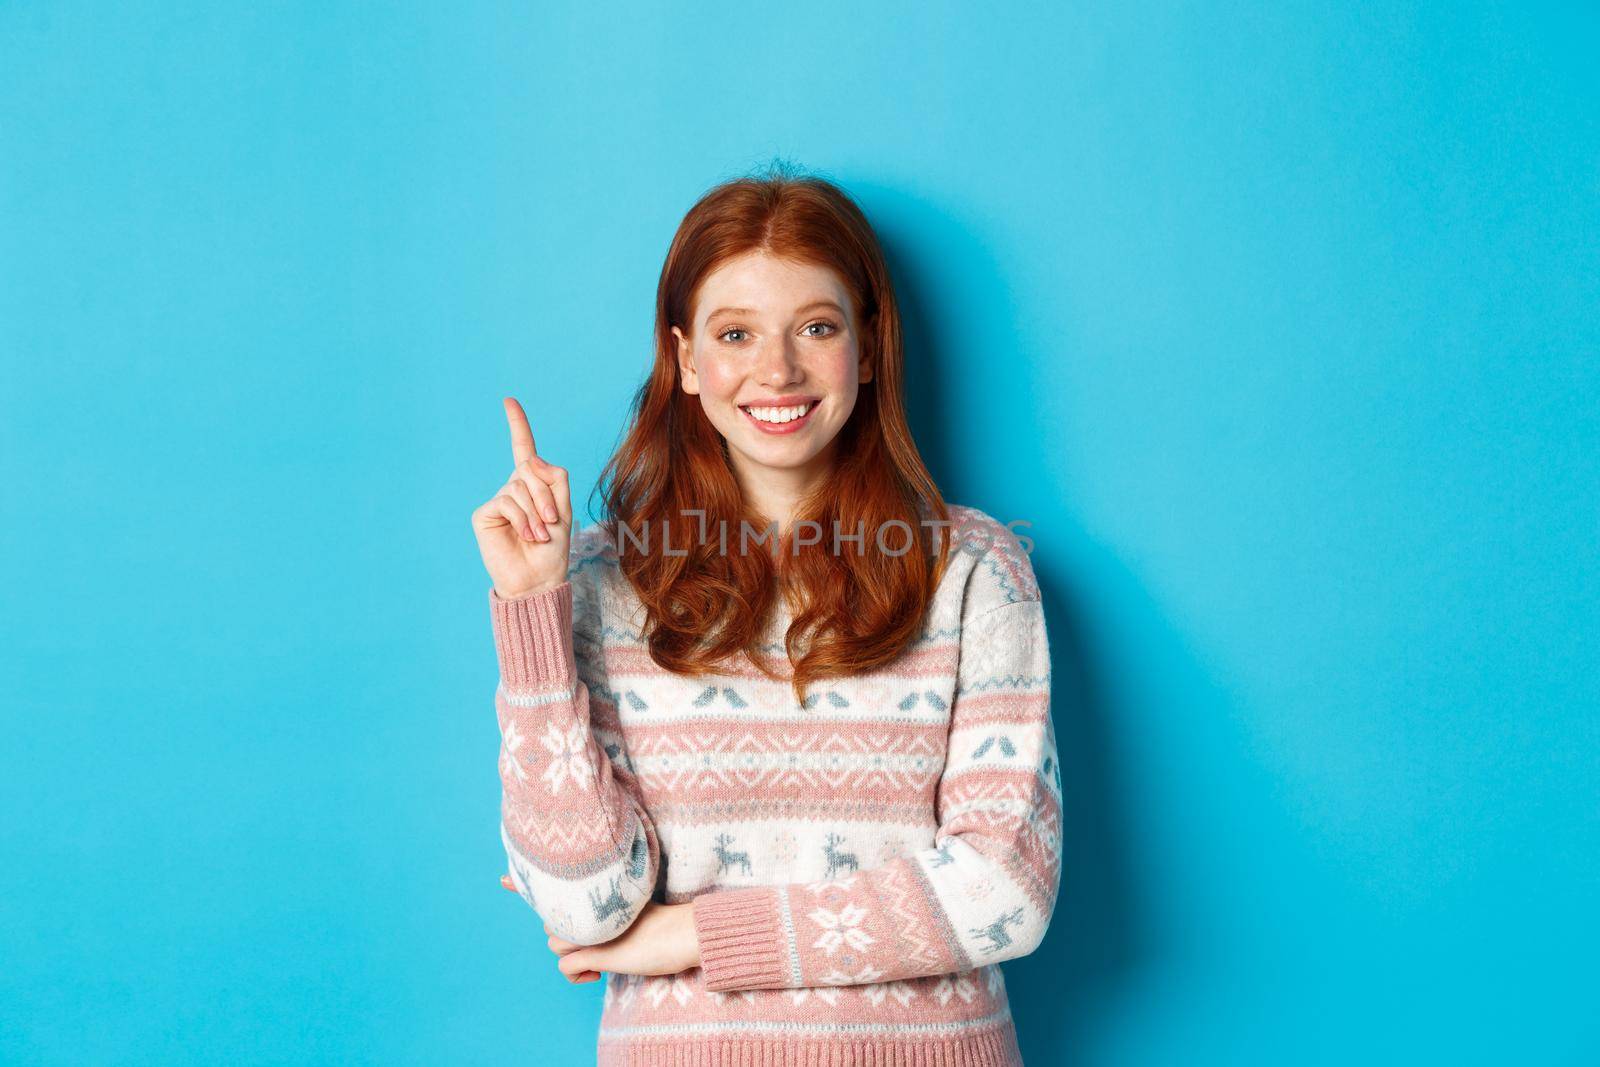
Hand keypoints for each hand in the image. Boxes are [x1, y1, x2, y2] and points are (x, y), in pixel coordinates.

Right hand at [471, 397, 572, 598]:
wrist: (537, 580)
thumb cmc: (552, 550)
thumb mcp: (564, 510)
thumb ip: (554, 479)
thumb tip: (529, 458)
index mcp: (534, 485)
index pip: (524, 450)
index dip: (518, 425)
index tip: (508, 400)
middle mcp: (514, 488)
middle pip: (531, 469)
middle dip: (546, 495)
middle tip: (550, 522)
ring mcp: (498, 500)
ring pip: (520, 485)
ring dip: (536, 512)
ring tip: (539, 534)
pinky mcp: (485, 513)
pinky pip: (507, 500)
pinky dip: (522, 518)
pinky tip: (526, 535)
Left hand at [500, 875, 700, 983]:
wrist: (685, 932)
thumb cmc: (665, 924)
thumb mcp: (632, 908)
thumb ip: (606, 911)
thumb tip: (592, 929)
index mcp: (598, 890)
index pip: (554, 885)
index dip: (523, 883)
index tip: (502, 880)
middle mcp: (589, 905)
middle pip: (552, 922)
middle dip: (567, 935)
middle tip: (598, 941)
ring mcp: (590, 928)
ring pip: (555, 944)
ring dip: (575, 953)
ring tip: (604, 954)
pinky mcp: (596, 951)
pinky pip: (565, 968)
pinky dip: (579, 975)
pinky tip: (598, 973)